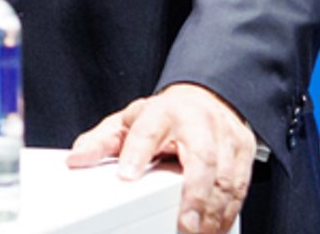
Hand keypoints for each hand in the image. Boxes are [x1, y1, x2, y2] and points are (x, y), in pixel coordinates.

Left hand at [66, 83, 255, 233]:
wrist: (207, 99)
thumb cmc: (165, 117)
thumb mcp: (129, 122)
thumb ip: (102, 142)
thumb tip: (75, 159)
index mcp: (164, 112)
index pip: (149, 130)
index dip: (138, 152)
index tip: (126, 176)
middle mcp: (199, 122)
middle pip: (201, 157)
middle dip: (194, 195)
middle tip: (185, 226)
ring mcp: (225, 136)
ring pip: (226, 177)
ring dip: (214, 212)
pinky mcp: (244, 152)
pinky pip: (241, 187)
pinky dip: (229, 213)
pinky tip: (216, 229)